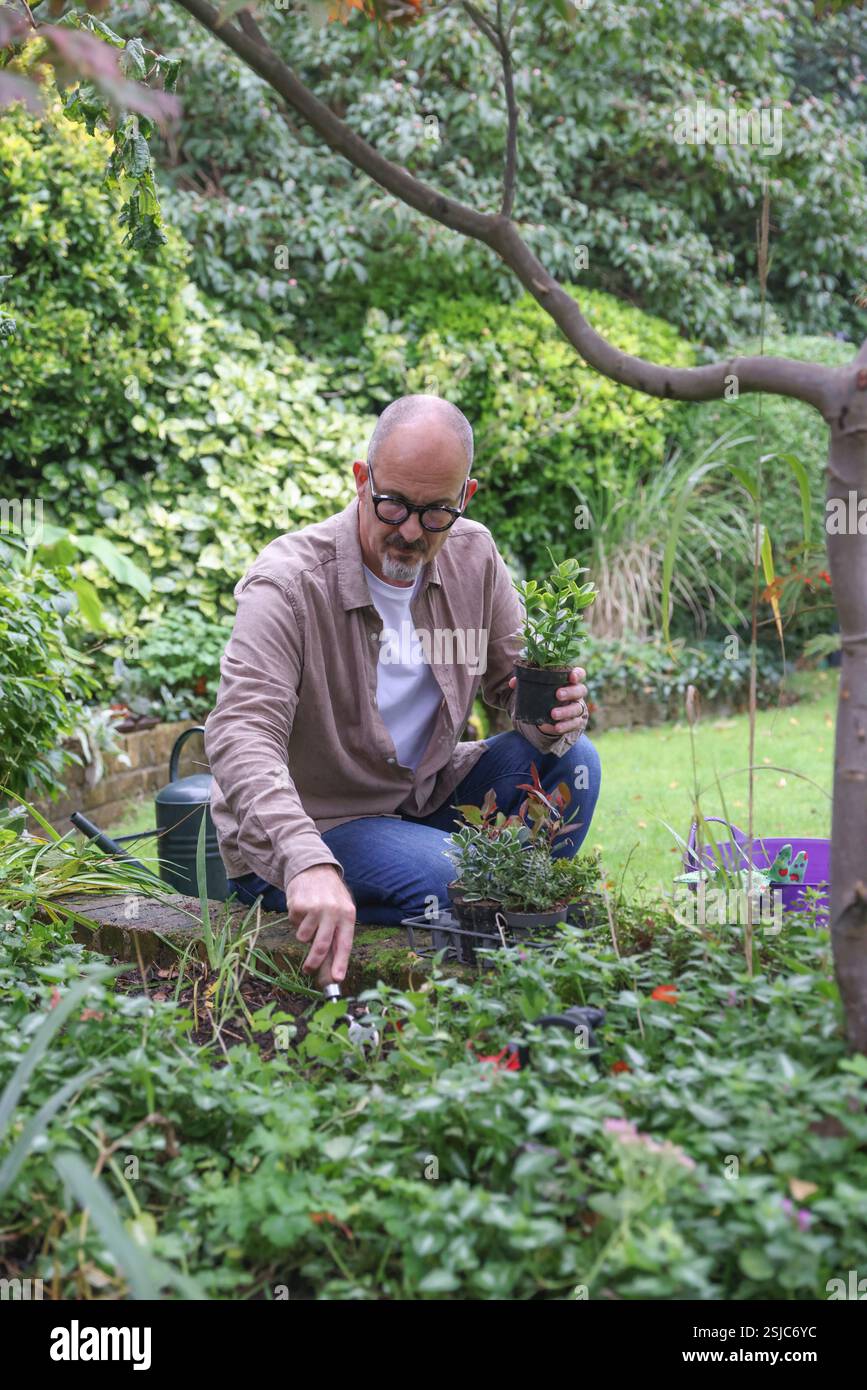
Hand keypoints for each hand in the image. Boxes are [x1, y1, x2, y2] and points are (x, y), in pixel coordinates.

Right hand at [286, 864, 355, 984]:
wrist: (313, 867)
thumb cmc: (330, 895)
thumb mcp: (341, 910)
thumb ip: (337, 935)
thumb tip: (331, 968)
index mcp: (347, 914)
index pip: (344, 943)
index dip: (340, 963)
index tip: (336, 979)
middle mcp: (333, 911)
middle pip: (321, 945)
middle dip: (314, 963)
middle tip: (308, 970)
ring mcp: (315, 907)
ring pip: (304, 937)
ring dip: (304, 934)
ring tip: (309, 920)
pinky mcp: (298, 904)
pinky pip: (294, 923)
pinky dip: (296, 920)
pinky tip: (302, 908)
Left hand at [508, 666, 588, 737]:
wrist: (549, 714)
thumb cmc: (544, 694)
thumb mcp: (535, 687)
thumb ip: (526, 682)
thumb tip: (513, 683)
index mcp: (568, 681)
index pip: (579, 674)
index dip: (577, 674)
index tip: (571, 677)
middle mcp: (576, 694)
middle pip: (580, 690)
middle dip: (570, 692)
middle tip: (558, 695)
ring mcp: (577, 708)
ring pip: (577, 709)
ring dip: (566, 711)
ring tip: (553, 714)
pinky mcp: (575, 722)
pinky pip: (573, 724)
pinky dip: (565, 726)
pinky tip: (556, 727)